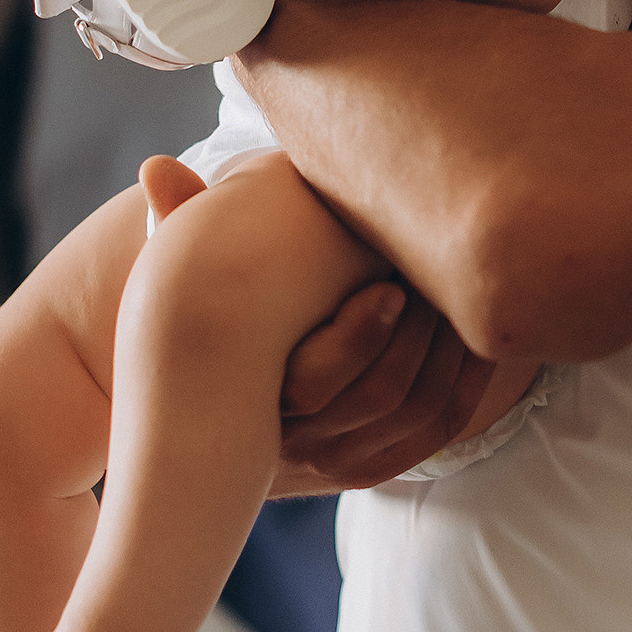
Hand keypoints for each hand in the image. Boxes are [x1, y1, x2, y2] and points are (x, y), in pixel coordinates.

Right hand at [141, 148, 496, 491]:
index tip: (390, 286)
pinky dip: (469, 378)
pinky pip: (442, 429)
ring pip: (421, 413)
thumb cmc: (208, 318)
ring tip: (461, 290)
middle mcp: (296, 443)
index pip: (312, 384)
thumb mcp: (186, 277)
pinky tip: (475, 328)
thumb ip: (177, 223)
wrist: (218, 411)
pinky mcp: (379, 464)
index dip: (361, 337)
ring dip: (452, 350)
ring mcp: (340, 462)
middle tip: (443, 274)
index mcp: (249, 397)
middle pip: (382, 397)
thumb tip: (156, 168)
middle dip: (424, 334)